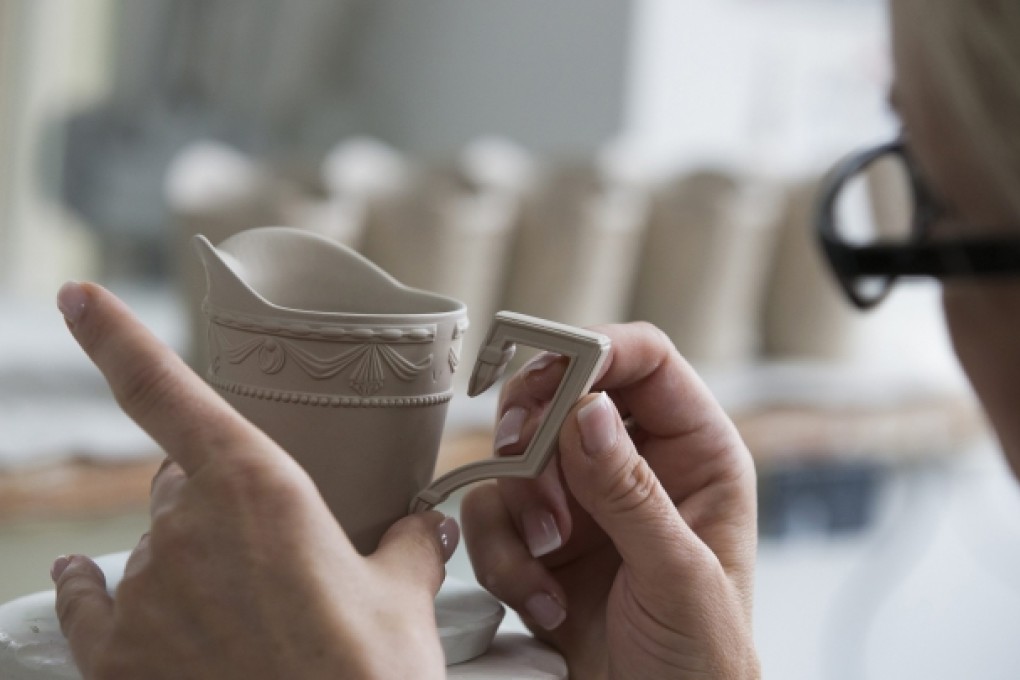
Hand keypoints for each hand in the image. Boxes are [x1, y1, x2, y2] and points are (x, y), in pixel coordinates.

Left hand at [52, 282, 458, 679]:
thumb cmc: (372, 676)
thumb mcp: (404, 598)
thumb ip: (407, 544)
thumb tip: (424, 526)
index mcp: (257, 489)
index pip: (168, 393)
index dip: (116, 337)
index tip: (77, 294)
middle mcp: (183, 529)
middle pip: (181, 485)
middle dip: (214, 500)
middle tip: (269, 551)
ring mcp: (142, 596)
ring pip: (152, 548)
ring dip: (185, 561)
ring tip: (242, 612)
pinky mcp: (114, 659)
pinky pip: (90, 604)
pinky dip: (93, 592)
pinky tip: (87, 583)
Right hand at [461, 323, 758, 678]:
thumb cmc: (702, 660)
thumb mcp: (679, 576)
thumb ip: (632, 493)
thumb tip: (588, 412)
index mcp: (695, 454)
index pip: (647, 361)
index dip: (599, 350)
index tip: (556, 374)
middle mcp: (635, 464)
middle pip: (565, 391)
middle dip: (536, 427)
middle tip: (522, 457)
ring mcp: (583, 499)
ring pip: (519, 450)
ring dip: (519, 502)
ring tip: (549, 554)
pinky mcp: (540, 537)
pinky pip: (493, 512)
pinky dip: (503, 556)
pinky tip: (543, 598)